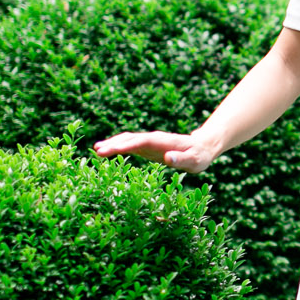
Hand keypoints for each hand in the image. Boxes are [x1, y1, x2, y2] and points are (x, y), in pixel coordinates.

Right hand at [93, 130, 218, 173]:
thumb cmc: (199, 156)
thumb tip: (167, 157)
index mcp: (164, 142)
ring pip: (129, 140)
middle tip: (97, 150)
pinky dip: (118, 147)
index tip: (112, 149)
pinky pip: (130, 145)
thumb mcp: (194, 161)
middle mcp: (154, 139)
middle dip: (115, 144)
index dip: (127, 145)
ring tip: (96, 150)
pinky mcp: (148, 147)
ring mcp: (150, 142)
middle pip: (131, 139)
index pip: (142, 141)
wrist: (202, 147)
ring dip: (113, 143)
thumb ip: (181, 159)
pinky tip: (107, 151)